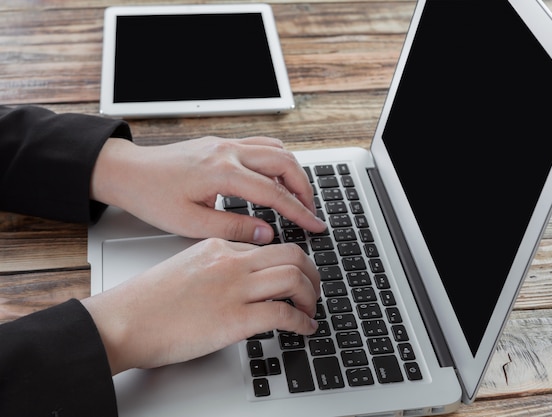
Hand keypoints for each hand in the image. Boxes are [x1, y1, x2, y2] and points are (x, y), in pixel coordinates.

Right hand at [82, 238, 320, 374]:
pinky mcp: (234, 319)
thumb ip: (217, 266)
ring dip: (311, 296)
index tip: (298, 275)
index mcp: (217, 246)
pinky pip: (283, 314)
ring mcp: (233, 289)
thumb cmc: (148, 301)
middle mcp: (230, 262)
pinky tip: (304, 329)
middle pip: (292, 255)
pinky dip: (302, 322)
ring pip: (294, 279)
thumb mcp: (186, 267)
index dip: (292, 262)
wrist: (123, 321)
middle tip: (315, 289)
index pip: (270, 246)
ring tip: (311, 310)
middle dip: (313, 273)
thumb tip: (244, 280)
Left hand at [90, 136, 326, 241]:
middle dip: (305, 188)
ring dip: (293, 172)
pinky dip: (276, 161)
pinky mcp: (221, 143)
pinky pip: (261, 145)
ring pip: (276, 149)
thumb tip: (266, 234)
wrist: (127, 172)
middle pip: (285, 162)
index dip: (300, 212)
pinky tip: (274, 179)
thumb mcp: (190, 224)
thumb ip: (233, 229)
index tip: (315, 226)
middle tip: (311, 211)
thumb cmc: (151, 196)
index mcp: (222, 173)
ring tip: (297, 197)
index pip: (274, 193)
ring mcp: (225, 143)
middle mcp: (228, 152)